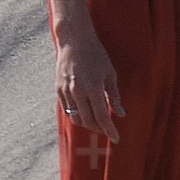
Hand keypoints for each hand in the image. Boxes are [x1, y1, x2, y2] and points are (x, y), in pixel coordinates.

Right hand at [53, 26, 125, 154]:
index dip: (110, 130)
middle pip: (88, 121)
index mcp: (93, 88)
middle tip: (108, 131)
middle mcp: (78, 92)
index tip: (116, 138)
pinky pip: (67, 109)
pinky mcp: (58, 89)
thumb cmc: (96, 55)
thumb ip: (114, 96)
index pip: (102, 117)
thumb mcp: (110, 74)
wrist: (74, 40)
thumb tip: (120, 114)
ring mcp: (66, 91)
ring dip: (87, 124)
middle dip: (99, 129)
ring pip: (75, 117)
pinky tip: (85, 113)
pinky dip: (77, 114)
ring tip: (97, 123)